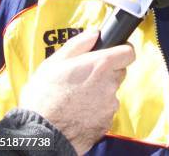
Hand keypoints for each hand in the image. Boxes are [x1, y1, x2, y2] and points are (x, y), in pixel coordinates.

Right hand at [19, 30, 134, 154]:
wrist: (39, 134)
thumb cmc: (44, 96)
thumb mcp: (54, 63)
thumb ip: (79, 44)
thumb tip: (95, 33)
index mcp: (102, 65)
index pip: (128, 53)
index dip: (121, 52)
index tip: (111, 54)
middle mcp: (111, 84)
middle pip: (119, 72)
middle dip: (106, 73)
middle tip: (85, 78)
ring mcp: (110, 105)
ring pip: (111, 92)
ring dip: (100, 93)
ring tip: (76, 98)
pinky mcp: (106, 122)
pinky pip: (105, 111)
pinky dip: (96, 110)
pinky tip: (78, 112)